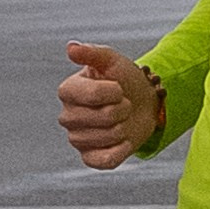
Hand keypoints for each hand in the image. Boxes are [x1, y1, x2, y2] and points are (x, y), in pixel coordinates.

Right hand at [58, 40, 161, 170]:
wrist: (142, 102)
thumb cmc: (123, 79)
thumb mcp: (111, 61)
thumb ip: (92, 53)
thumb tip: (71, 48)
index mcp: (67, 91)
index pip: (93, 95)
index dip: (114, 91)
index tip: (118, 88)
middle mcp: (67, 117)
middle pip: (104, 118)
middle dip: (123, 109)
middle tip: (123, 104)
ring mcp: (77, 139)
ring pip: (109, 137)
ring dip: (124, 128)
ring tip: (121, 119)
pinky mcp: (90, 158)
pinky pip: (106, 161)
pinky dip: (121, 151)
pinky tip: (122, 140)